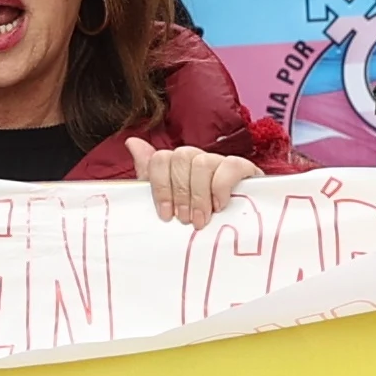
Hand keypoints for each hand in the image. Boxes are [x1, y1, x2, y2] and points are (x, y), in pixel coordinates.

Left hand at [124, 138, 256, 226]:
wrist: (238, 232)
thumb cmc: (201, 219)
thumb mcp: (171, 205)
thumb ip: (151, 177)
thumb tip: (131, 142)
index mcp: (177, 166)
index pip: (160, 158)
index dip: (160, 187)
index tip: (166, 215)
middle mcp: (197, 158)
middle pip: (180, 157)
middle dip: (180, 193)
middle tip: (185, 220)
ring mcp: (221, 162)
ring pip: (202, 162)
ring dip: (199, 195)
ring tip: (201, 219)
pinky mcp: (244, 168)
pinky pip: (230, 165)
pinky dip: (221, 188)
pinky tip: (220, 206)